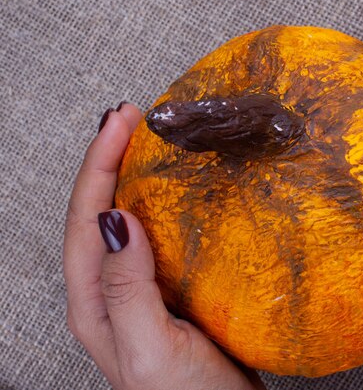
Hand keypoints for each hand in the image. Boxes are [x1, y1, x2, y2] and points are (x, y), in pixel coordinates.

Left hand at [63, 103, 264, 389]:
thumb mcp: (150, 347)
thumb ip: (127, 288)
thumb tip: (117, 220)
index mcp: (94, 302)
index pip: (86, 218)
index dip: (99, 164)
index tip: (120, 122)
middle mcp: (109, 293)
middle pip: (96, 212)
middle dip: (107, 159)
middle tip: (129, 118)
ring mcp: (138, 292)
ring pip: (125, 220)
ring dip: (129, 176)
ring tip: (144, 141)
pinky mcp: (168, 292)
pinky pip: (156, 236)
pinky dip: (160, 203)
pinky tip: (175, 191)